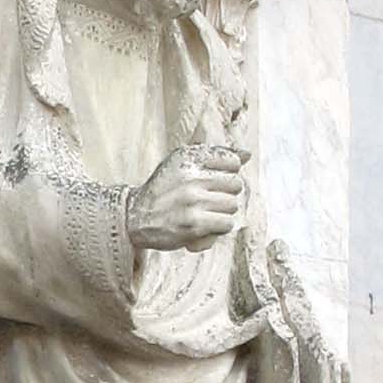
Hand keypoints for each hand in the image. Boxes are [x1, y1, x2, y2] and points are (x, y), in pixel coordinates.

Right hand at [127, 142, 246, 250]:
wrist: (135, 217)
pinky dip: (218, 228)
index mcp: (188, 157)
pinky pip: (226, 224)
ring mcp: (193, 200)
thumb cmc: (162, 190)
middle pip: (235, 184)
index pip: (232, 160)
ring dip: (222, 213)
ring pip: (232, 205)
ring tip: (205, 213)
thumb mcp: (181, 163)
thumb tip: (247, 154)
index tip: (214, 182)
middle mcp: (191, 176)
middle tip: (209, 200)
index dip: (228, 173)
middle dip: (226, 194)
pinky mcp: (194, 223)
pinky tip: (205, 226)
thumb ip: (214, 156)